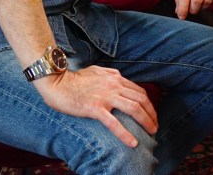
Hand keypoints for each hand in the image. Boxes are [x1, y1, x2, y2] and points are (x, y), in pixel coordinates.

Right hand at [35, 66, 157, 147]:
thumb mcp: (98, 71)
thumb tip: (120, 76)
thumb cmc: (75, 78)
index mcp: (116, 78)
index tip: (152, 114)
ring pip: (134, 108)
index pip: (140, 91)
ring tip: (151, 132)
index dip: (149, 104)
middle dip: (152, 114)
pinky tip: (132, 142)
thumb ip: (111, 74)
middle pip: (141, 100)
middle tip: (155, 126)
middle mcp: (115, 86)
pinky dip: (125, 133)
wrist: (57, 82)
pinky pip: (114, 123)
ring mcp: (106, 97)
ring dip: (146, 121)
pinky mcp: (95, 108)